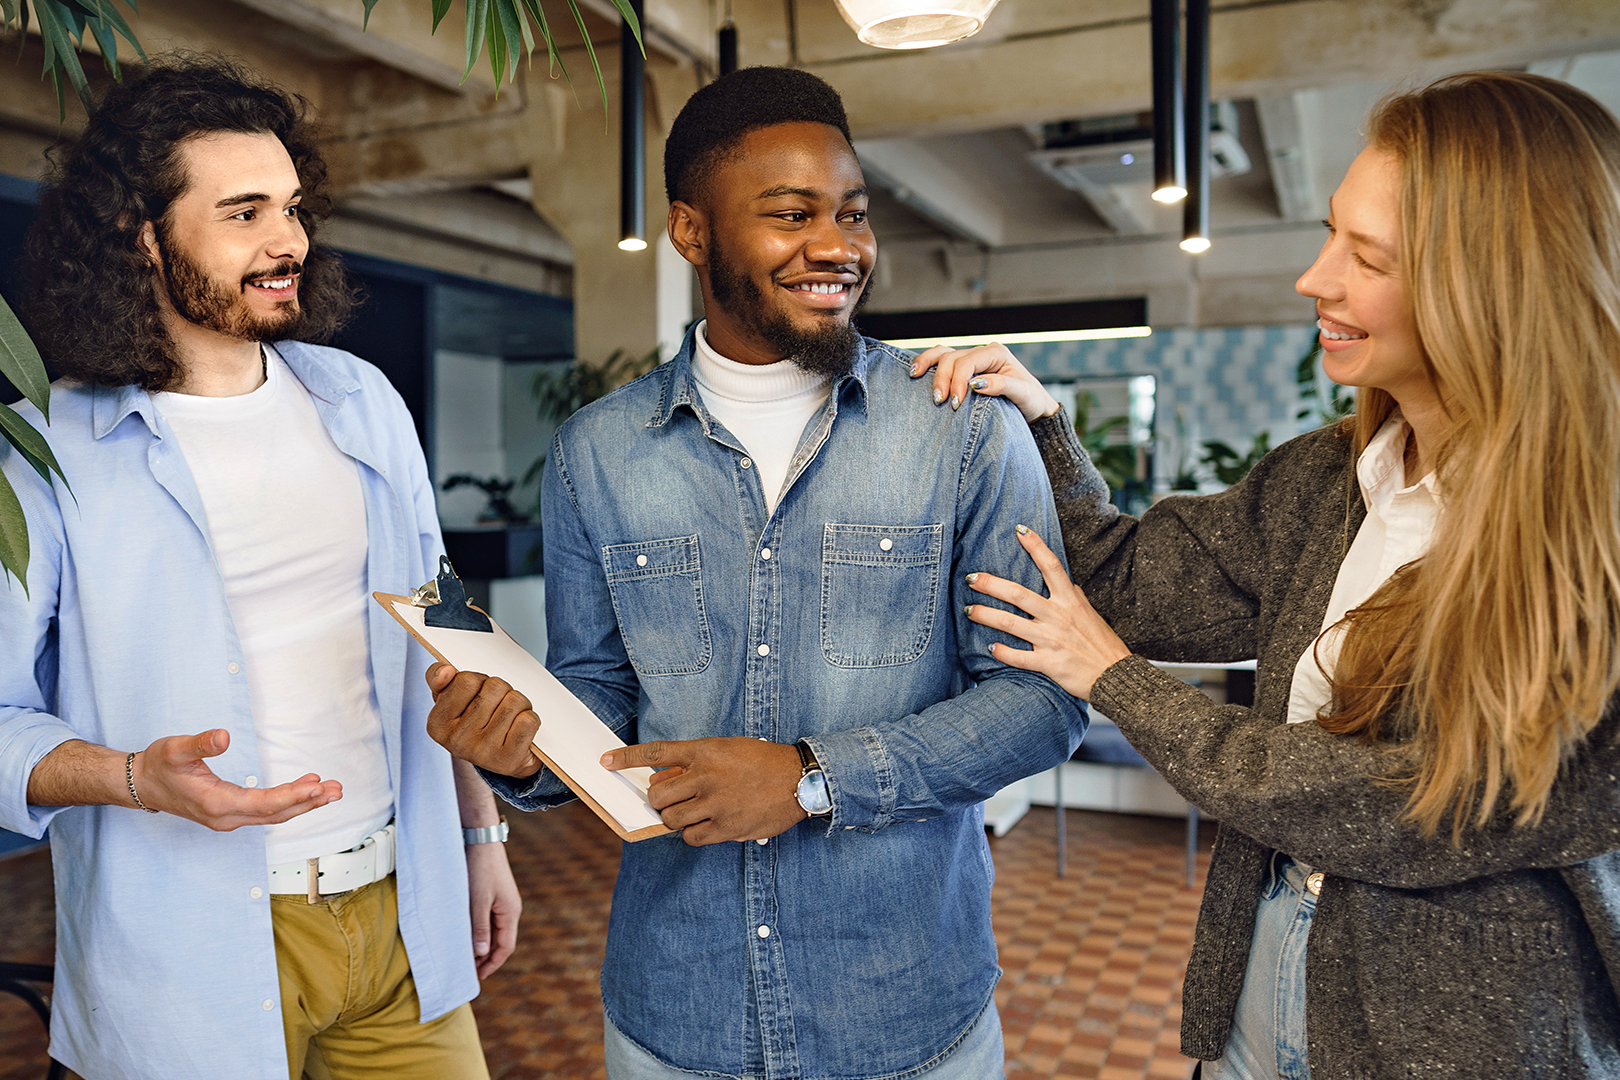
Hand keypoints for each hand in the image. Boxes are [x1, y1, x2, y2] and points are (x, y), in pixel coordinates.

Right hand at [132, 729, 342, 830]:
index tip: (316, 786)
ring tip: (331, 790)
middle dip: (308, 803)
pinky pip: (266, 812)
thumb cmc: (158, 766)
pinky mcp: (230, 814)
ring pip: (273, 815)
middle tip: (337, 790)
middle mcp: (226, 817)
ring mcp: (229, 819)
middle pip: (276, 814)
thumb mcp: (174, 749)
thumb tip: (223, 736)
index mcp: (216, 804)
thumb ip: (200, 743)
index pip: (263, 804)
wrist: (141, 784)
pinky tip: (306, 789)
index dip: (292, 796)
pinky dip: (289, 802)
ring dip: (303, 804)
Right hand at [425, 663, 542, 777]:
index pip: (467, 680)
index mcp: (437, 724)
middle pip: (495, 687)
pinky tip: (519, 730)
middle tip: (496, 707)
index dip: (479, 681)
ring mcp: (483, 752)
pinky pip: (528, 720)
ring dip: (519, 704)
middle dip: (502, 691)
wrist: (501, 759)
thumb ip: (438, 678)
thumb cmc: (475, 721)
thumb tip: (445, 671)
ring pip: (515, 700)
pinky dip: (530, 719)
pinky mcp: (509, 760)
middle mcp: (457, 741)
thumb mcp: (451, 699)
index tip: (477, 694)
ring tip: (509, 718)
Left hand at [466, 840, 520, 978]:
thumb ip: (480, 927)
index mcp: (511, 912)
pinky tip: (467, 935)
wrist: (481, 838)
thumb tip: (481, 953)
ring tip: (466, 957)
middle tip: (469, 971)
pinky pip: (489, 920)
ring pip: (495, 931)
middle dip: (486, 958)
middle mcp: (510, 909)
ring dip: (482, 945)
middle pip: (501, 941)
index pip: (505, 947)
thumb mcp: (478, 900)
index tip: (478, 977)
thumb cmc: (480, 868)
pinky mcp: (495, 895)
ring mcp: (503, 902)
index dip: (492, 964)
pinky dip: (480, 932)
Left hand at [601, 737, 805, 845]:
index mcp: (705, 751)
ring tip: (693, 812)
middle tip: (671, 800)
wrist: (799, 779)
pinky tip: (707, 825)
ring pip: (671, 819)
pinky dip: (693, 834)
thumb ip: (692, 764)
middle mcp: (707, 776)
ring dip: (675, 818)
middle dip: (659, 800)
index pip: (656, 752)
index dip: (626, 757)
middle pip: (658, 795)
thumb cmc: (761, 763)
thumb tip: (659, 780)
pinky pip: (692, 837)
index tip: (606, 761)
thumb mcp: (726, 750)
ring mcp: (716, 803)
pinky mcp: (726, 827)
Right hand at [909, 343, 1060, 421]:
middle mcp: (982, 352)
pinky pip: (941, 360)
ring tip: (916, 378)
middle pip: (952, 358)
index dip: (957, 381)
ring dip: (929, 367)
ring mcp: (971, 359)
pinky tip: (915, 372)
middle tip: (941, 403)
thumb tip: (976, 384)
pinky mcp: (963, 369)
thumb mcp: (1023, 394)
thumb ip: (1001, 386)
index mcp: (996, 353)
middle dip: (943, 380)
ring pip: (943, 355)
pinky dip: (927, 364)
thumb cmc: (1030, 400)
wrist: (1034, 407)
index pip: (968, 362)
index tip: (955, 404)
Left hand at [965, 526, 1130, 699]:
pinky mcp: (1048, 663)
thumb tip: (1065, 582)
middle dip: (991, 584)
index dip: (1036, 546)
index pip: (1051, 566)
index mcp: (1070, 601)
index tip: (1019, 530)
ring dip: (986, 615)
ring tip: (969, 610)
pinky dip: (1002, 653)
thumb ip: (1074, 596)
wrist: (1116, 677)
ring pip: (1011, 624)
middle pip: (1018, 594)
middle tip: (970, 578)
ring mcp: (1052, 640)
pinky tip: (991, 648)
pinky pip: (1018, 658)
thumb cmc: (1102, 644)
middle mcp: (1058, 617)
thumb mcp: (1090, 613)